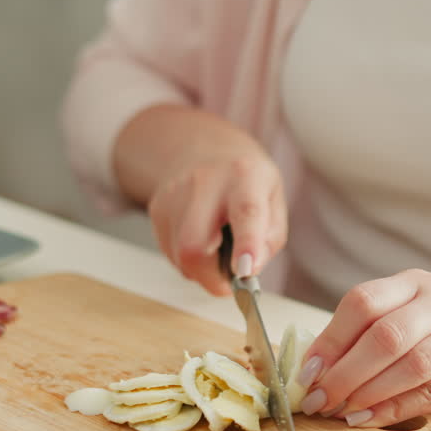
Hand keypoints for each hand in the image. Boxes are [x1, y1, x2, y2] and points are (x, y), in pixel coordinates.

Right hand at [146, 147, 286, 294]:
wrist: (203, 149)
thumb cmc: (245, 182)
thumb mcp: (273, 200)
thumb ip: (269, 238)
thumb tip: (248, 271)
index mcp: (245, 176)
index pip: (246, 212)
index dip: (246, 245)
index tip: (246, 271)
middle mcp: (205, 182)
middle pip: (194, 246)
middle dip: (211, 276)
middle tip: (228, 281)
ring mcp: (174, 195)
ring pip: (180, 257)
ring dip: (201, 270)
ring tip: (216, 249)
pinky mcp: (157, 209)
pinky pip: (171, 254)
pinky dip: (188, 260)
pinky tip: (200, 240)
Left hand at [296, 269, 430, 426]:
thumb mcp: (416, 310)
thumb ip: (372, 329)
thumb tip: (315, 368)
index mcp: (414, 282)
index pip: (363, 302)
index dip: (330, 339)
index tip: (306, 371)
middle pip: (385, 336)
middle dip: (344, 373)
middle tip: (318, 399)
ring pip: (411, 365)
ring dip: (369, 394)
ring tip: (341, 411)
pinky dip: (395, 410)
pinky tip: (369, 419)